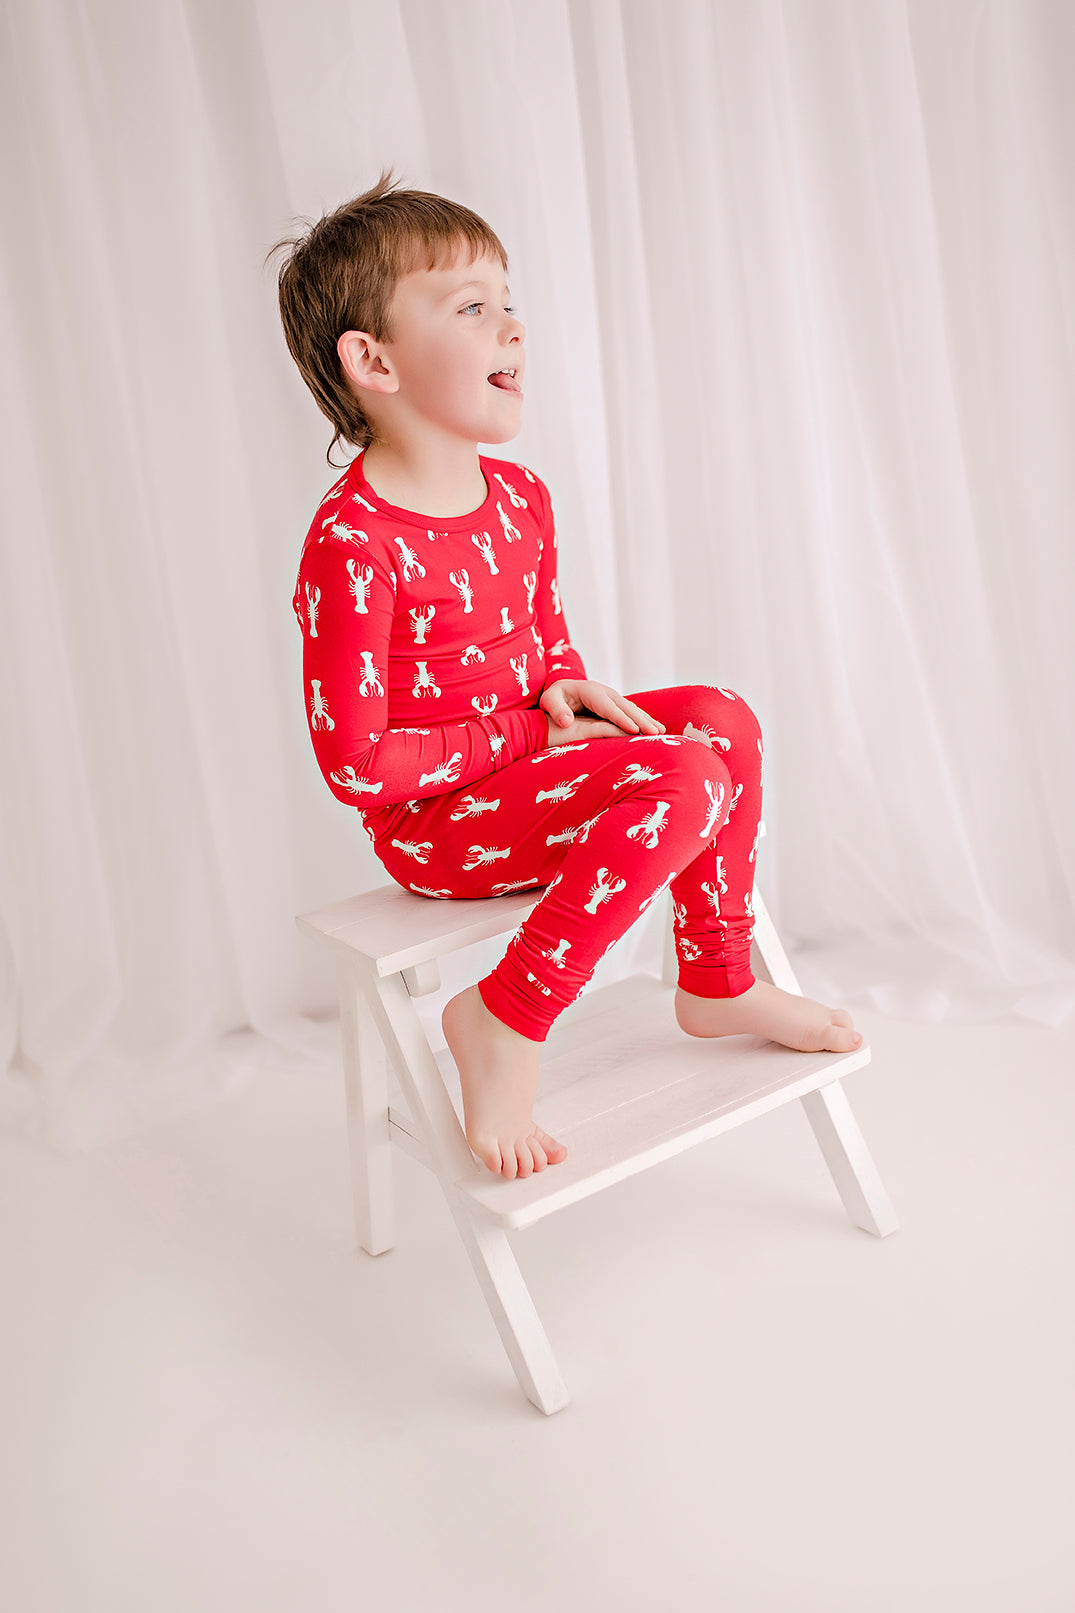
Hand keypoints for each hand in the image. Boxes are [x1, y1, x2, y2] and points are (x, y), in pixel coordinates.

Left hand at [541, 679, 666, 748]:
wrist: (561, 690)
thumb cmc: (554, 698)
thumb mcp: (549, 700)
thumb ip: (556, 710)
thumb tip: (566, 721)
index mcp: (590, 691)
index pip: (608, 707)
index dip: (621, 718)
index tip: (634, 729)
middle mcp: (605, 692)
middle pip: (625, 708)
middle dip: (641, 720)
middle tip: (655, 734)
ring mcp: (612, 697)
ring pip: (632, 709)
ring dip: (647, 720)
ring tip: (661, 732)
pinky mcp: (616, 704)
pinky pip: (632, 712)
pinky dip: (645, 719)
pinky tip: (656, 729)